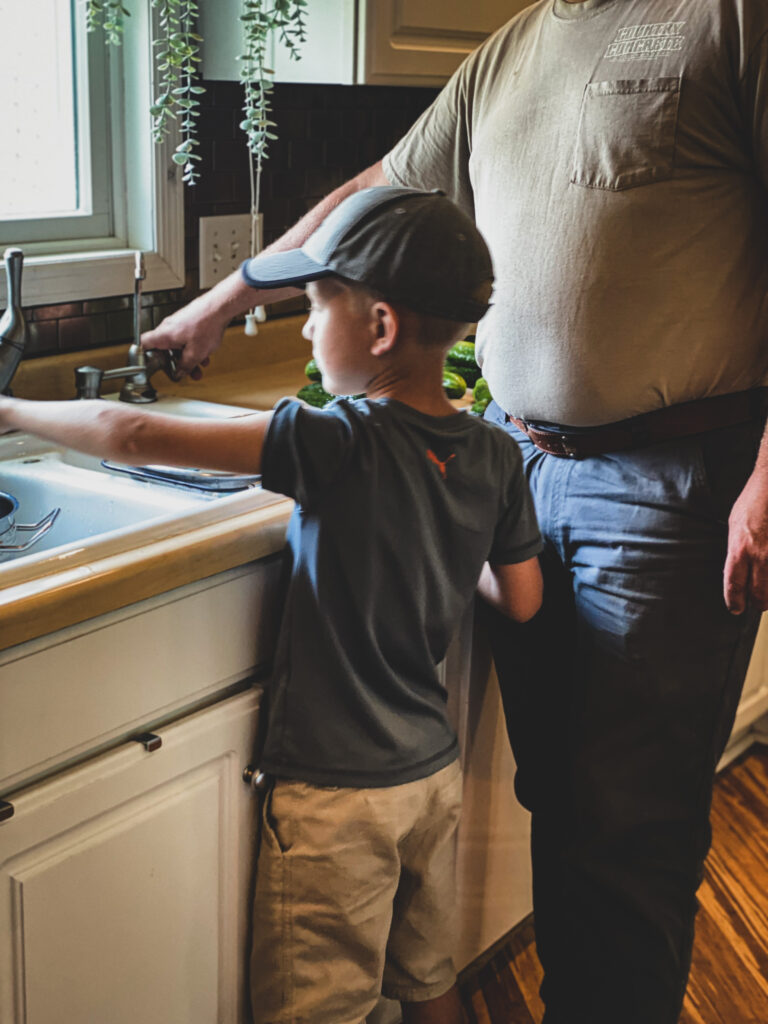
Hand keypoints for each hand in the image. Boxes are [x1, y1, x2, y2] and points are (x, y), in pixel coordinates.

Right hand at [141, 293, 227, 375]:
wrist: (220, 307)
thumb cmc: (206, 323)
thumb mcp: (195, 353)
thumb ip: (185, 366)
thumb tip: (180, 373)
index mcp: (163, 335)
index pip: (143, 344)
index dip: (142, 356)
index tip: (148, 366)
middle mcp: (168, 328)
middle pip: (164, 350)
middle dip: (175, 363)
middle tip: (183, 372)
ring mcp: (178, 324)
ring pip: (178, 346)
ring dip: (188, 358)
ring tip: (199, 367)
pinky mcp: (189, 322)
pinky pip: (187, 339)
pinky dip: (194, 349)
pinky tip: (205, 355)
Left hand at [724, 468, 767, 612]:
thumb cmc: (754, 501)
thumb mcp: (734, 524)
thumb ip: (736, 549)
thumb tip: (737, 568)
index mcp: (739, 549)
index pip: (734, 586)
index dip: (734, 602)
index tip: (735, 608)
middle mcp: (760, 556)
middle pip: (759, 595)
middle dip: (758, 604)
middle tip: (756, 605)